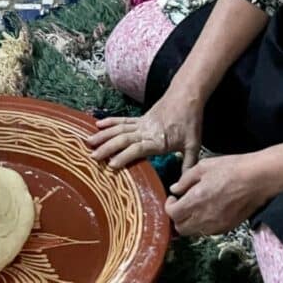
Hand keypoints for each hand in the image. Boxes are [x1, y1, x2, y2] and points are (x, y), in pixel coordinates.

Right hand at [87, 84, 204, 169]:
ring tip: (88, 141)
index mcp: (158, 140)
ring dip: (103, 135)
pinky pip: (123, 120)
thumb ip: (188, 165)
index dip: (124, 157)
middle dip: (107, 148)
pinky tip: (98, 124)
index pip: (138, 149)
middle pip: (123, 139)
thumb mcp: (194, 145)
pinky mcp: (140, 118)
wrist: (187, 96)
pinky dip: (110, 122)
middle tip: (93, 157)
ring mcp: (142, 123)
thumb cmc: (191, 121)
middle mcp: (146, 131)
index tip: (111, 165)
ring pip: (119, 129)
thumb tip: (184, 185)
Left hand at [165, 152, 278, 236]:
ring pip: (194, 232)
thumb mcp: (203, 166)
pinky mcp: (227, 227)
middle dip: (177, 217)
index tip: (173, 198)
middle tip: (182, 204)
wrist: (258, 179)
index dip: (169, 206)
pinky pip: (208, 232)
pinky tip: (208, 211)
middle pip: (180, 228)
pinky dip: (203, 225)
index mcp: (196, 200)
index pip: (172, 214)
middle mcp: (204, 217)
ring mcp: (217, 225)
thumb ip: (185, 179)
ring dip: (190, 222)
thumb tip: (175, 189)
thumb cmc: (232, 169)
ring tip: (195, 208)